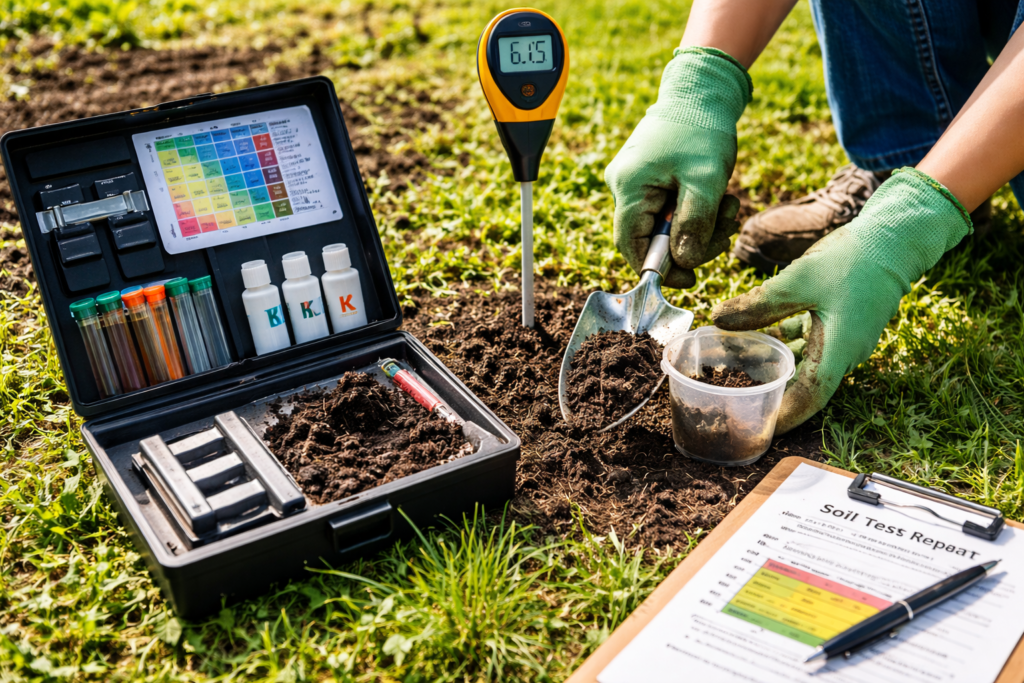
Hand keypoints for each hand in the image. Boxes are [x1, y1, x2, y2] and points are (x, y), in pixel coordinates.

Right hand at [605, 47, 750, 287]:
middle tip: (726, 231)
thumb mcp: (706, 179)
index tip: (689, 279)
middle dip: (692, 242)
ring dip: (700, 226)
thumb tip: (683, 262)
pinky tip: (718, 198)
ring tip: (729, 205)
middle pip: (651, 238)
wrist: (701, 89)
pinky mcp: (648, 179)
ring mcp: (634, 182)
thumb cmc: (702, 127)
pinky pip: (668, 210)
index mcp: (628, 187)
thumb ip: (694, 224)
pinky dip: (695, 211)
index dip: (658, 268)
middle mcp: (623, 186)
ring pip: (664, 226)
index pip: (632, 245)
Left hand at [712, 169, 972, 432]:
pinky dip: (780, 343)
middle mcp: (842, 352)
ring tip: (732, 368)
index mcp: (838, 350)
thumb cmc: (851, 260)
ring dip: (772, 364)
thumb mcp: (797, 281)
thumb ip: (758, 304)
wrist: (891, 240)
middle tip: (735, 401)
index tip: (758, 429)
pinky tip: (751, 337)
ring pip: (801, 361)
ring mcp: (841, 340)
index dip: (784, 415)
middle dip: (771, 393)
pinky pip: (806, 343)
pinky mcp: (837, 325)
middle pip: (803, 384)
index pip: (810, 397)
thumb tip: (717, 320)